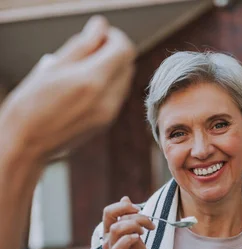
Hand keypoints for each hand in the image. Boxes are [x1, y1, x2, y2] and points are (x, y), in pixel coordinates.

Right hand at [1, 16, 134, 162]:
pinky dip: (108, 86)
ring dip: (112, 69)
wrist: (27, 141)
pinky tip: (85, 87)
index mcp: (93, 80)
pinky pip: (116, 97)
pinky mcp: (104, 124)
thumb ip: (82, 45)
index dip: (114, 37)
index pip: (124, 49)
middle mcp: (106, 100)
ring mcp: (108, 115)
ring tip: (83, 70)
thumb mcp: (54, 65)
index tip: (98, 36)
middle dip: (114, 52)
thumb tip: (101, 28)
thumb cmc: (32, 102)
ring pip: (124, 81)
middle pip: (127, 65)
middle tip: (89, 51)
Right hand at [104, 196, 154, 248]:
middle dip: (130, 211)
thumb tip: (126, 199)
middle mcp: (108, 240)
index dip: (124, 206)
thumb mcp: (135, 237)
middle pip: (109, 213)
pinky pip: (120, 245)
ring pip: (116, 227)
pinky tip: (139, 240)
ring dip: (134, 225)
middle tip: (146, 221)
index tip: (140, 211)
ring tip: (145, 232)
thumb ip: (130, 220)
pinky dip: (131, 238)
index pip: (109, 211)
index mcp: (111, 233)